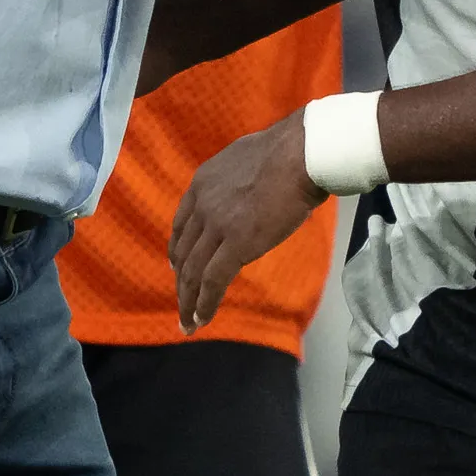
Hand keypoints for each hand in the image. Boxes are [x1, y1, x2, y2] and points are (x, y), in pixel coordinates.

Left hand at [171, 112, 326, 331]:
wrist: (300, 155)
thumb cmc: (285, 153)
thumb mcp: (242, 159)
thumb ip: (234, 180)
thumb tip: (245, 189)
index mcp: (202, 184)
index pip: (181, 225)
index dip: (178, 250)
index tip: (176, 266)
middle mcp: (202, 207)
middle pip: (183, 252)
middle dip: (182, 281)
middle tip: (183, 302)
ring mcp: (217, 226)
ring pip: (193, 272)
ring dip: (188, 301)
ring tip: (188, 322)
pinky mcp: (236, 245)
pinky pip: (213, 281)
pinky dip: (204, 304)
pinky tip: (202, 319)